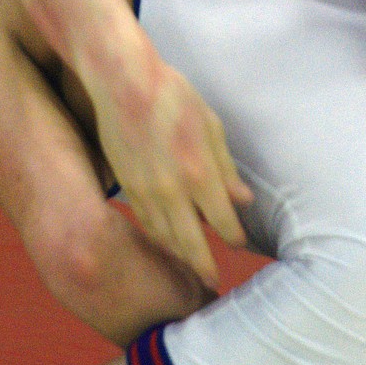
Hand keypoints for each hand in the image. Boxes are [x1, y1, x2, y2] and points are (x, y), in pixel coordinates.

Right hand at [90, 52, 252, 287]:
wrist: (122, 84)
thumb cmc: (175, 97)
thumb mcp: (211, 126)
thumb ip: (226, 169)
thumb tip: (243, 201)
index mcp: (200, 172)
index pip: (223, 220)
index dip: (234, 236)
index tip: (240, 244)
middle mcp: (172, 189)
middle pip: (191, 241)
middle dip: (203, 264)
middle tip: (213, 280)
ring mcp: (145, 191)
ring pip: (164, 236)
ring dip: (179, 255)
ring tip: (191, 267)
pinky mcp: (126, 185)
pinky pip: (145, 222)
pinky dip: (157, 238)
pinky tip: (166, 242)